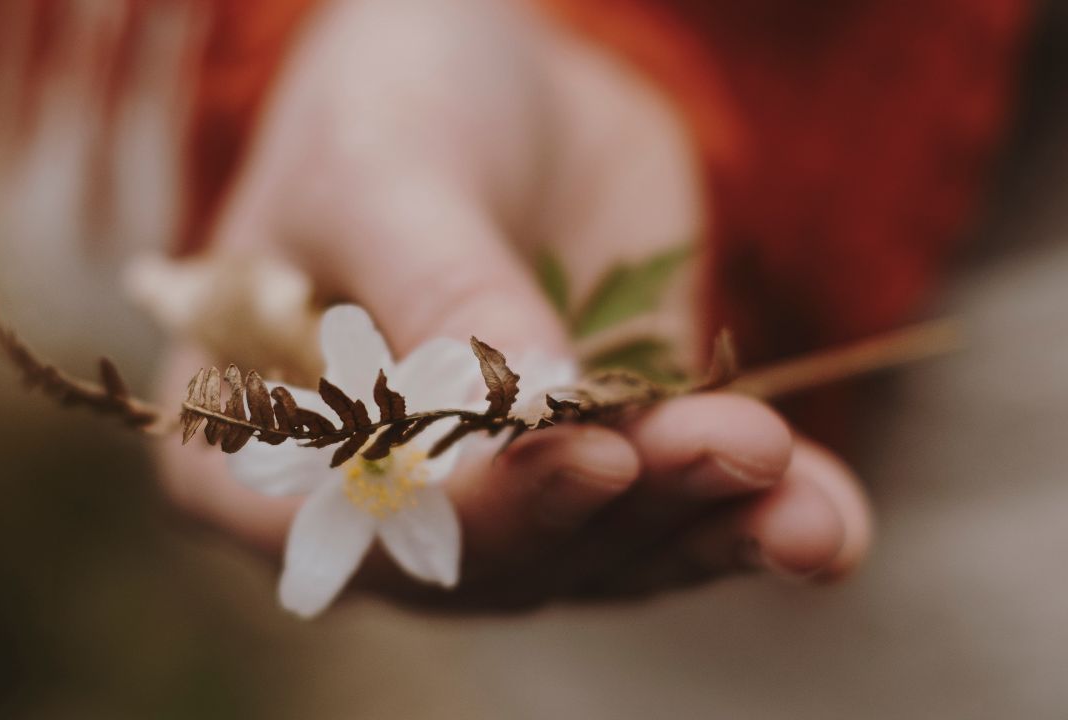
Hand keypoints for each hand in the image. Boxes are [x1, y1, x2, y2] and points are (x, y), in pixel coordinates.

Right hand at [155, 0, 869, 611]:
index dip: (469, 512)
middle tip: (728, 443)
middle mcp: (366, 498)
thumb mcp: (386, 167)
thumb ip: (440, 287)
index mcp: (245, 447)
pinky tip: (822, 522)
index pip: (344, 523)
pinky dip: (747, 527)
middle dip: (612, 509)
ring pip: (591, 551)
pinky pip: (667, 522)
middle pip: (486, 556)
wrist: (496, 77)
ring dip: (694, 518)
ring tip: (778, 464)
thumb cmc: (387, 101)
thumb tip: (534, 407)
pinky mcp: (595, 464)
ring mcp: (488, 493)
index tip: (590, 459)